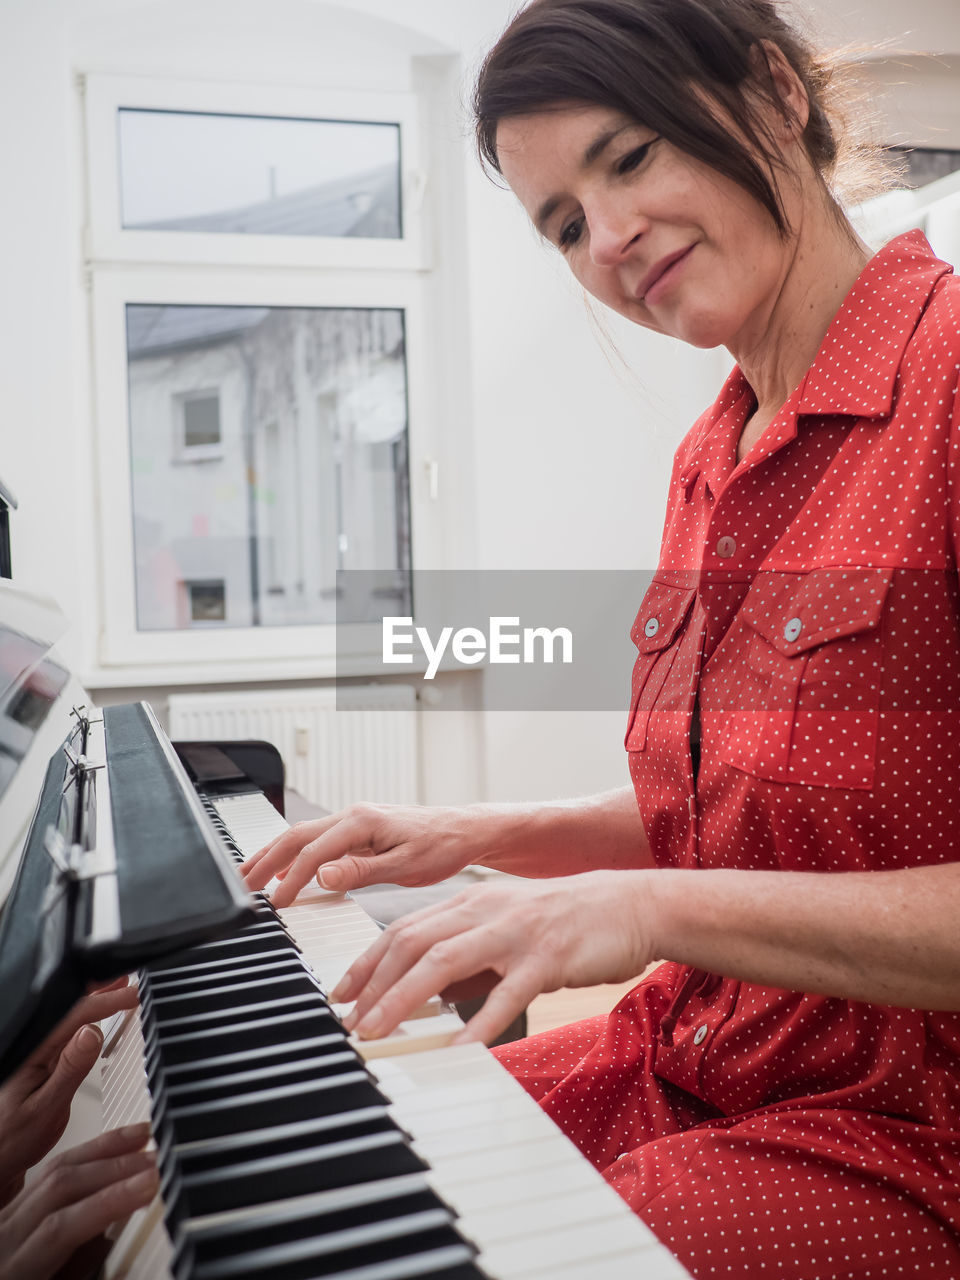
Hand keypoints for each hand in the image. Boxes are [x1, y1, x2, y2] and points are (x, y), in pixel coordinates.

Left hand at [0, 980, 137, 1205]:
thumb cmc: (12, 1141)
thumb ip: (70, 1069)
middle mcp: (32, 1049)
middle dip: (100, 989)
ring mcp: (35, 1056)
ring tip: (117, 990)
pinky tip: (98, 1023)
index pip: (74, 1014)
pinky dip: (86, 1022)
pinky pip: (65, 1035)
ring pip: (67, 1019)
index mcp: (31, 1052)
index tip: (131, 995)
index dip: (106, 1001)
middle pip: (68, 1008)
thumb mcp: (46, 1108)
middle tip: (128, 980)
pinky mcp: (39, 1066)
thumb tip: (92, 1033)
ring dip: (94, 1002)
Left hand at [0, 1125, 157, 1279]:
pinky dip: (88, 1152)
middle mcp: (4, 1237)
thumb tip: (112, 1242)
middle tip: (158, 1160)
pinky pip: (50, 1168)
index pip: (60, 1228)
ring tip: (144, 1138)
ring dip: (106, 1150)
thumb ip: (77, 1272)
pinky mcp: (12, 1207)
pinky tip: (113, 1145)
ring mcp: (6, 1218)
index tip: (149, 1185)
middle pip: (59, 1188)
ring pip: (55, 1169)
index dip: (108, 1201)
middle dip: (115, 1168)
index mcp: (11, 1270)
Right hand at [242, 802, 500, 907]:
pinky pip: (317, 839)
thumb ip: (362, 870)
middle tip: (242, 885)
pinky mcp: (359, 829)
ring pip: (303, 835)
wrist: (465, 830)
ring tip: (250, 875)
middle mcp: (354, 815)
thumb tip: (322, 875)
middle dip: (266, 860)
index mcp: (362, 821)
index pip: (313, 852)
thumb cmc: (442, 846)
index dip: (291, 879)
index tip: (275, 903)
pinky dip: (294, 853)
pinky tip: (286, 869)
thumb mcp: (406, 865)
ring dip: (274, 854)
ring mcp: (354, 820)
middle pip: (297, 836)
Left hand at [333, 870, 653, 1044]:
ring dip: (403, 999)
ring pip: (444, 962)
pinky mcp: (547, 957)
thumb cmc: (567, 922)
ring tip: (380, 1033)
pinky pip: (505, 994)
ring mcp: (514, 932)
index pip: (403, 929)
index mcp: (471, 903)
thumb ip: (468, 958)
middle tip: (351, 1023)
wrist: (629, 905)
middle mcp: (484, 911)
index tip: (342, 994)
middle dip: (374, 984)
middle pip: (412, 943)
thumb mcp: (506, 929)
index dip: (368, 962)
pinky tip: (458, 1050)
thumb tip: (427, 996)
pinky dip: (477, 1024)